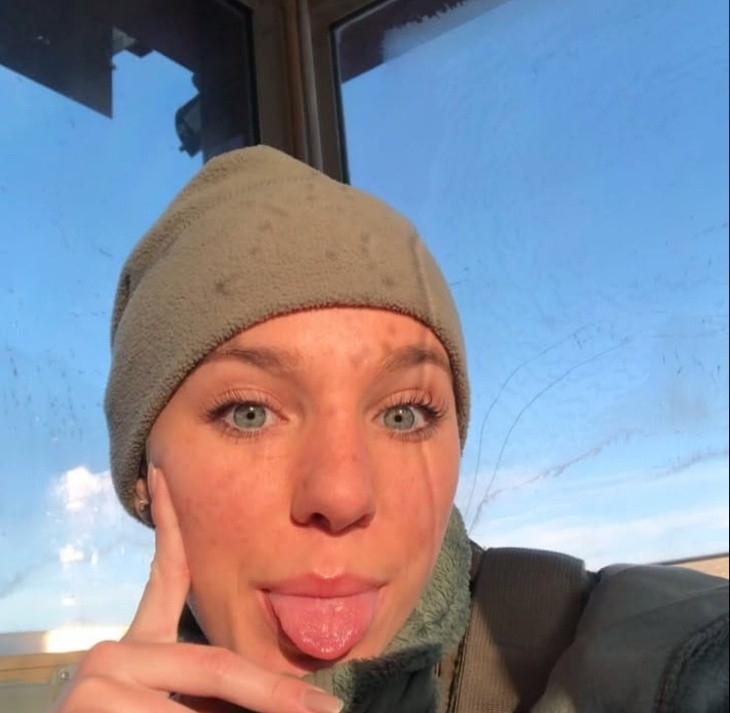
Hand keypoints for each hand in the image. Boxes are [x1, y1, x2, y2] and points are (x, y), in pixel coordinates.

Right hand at [51, 467, 342, 712]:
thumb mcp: (188, 708)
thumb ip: (220, 683)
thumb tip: (297, 691)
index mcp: (137, 649)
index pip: (168, 575)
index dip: (173, 523)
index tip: (169, 472)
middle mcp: (112, 654)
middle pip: (217, 664)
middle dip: (275, 695)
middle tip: (326, 711)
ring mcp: (98, 679)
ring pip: (203, 705)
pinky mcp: (91, 705)